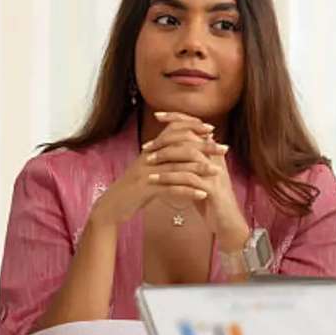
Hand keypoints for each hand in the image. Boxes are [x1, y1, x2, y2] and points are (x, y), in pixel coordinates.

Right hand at [89, 116, 221, 227]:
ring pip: (177, 167)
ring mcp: (146, 173)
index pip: (174, 131)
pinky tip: (202, 194)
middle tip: (224, 149)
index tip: (211, 130)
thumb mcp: (149, 169)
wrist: (111, 206)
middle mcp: (148, 157)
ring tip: (218, 172)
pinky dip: (188, 191)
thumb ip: (164, 158)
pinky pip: (170, 188)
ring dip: (200, 169)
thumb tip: (185, 149)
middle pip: (180, 146)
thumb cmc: (133, 190)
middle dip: (204, 147)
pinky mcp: (145, 190)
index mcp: (151, 150)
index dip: (192, 128)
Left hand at [144, 112, 249, 251]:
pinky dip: (169, 178)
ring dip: (165, 157)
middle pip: (190, 137)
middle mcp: (215, 158)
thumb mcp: (201, 175)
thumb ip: (191, 160)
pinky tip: (155, 180)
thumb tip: (175, 144)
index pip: (195, 126)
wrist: (227, 223)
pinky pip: (187, 178)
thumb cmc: (211, 200)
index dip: (178, 118)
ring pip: (188, 155)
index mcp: (213, 152)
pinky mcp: (211, 189)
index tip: (158, 115)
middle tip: (147, 146)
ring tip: (147, 162)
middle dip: (166, 139)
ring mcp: (215, 173)